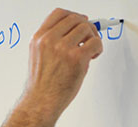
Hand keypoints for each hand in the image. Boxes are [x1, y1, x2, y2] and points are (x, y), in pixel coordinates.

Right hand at [2, 8, 103, 126]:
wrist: (40, 102)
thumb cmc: (41, 85)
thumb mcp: (38, 57)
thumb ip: (52, 42)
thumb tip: (76, 33)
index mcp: (39, 38)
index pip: (58, 14)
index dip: (73, 15)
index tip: (80, 21)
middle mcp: (49, 40)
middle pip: (75, 19)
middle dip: (86, 27)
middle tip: (89, 37)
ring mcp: (63, 48)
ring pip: (87, 28)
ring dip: (92, 38)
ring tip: (89, 51)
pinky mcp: (76, 57)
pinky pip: (95, 43)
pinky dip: (98, 49)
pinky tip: (92, 57)